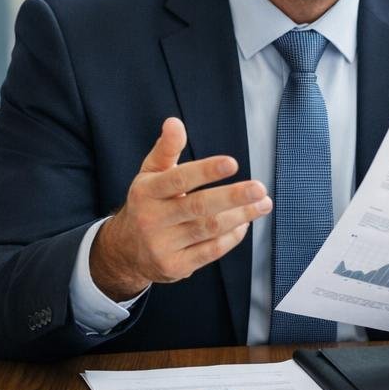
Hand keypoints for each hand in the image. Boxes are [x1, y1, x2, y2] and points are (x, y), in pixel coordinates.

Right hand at [90, 118, 270, 299]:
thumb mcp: (150, 174)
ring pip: (209, 229)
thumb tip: (174, 123)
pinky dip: (232, 237)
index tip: (232, 164)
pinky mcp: (176, 266)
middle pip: (198, 207)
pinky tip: (244, 224)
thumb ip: (166, 149)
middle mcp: (152, 219)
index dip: (205, 171)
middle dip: (232, 197)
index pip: (178, 180)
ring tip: (262, 204)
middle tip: (259, 189)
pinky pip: (211, 251)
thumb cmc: (148, 203)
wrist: (126, 250)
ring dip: (241, 216)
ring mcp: (163, 246)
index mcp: (146, 192)